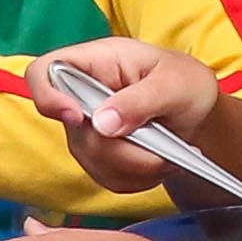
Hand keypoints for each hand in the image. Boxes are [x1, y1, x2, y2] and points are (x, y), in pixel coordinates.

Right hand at [19, 38, 218, 199]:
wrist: (199, 111)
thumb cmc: (185, 82)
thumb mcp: (173, 83)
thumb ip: (139, 100)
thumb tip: (101, 123)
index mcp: (94, 62)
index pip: (42, 73)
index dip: (47, 97)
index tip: (76, 116)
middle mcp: (83, 95)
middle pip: (72, 130)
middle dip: (117, 147)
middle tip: (160, 146)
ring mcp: (88, 128)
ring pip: (90, 159)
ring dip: (134, 166)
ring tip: (170, 154)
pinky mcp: (100, 156)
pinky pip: (107, 177)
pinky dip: (137, 178)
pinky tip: (161, 164)